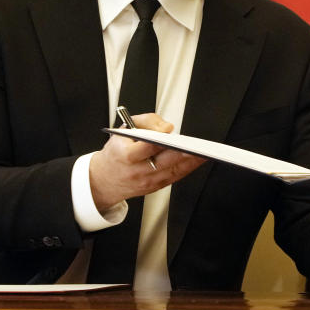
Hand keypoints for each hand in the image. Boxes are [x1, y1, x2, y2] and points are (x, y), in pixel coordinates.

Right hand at [89, 113, 204, 211]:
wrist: (103, 180)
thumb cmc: (117, 151)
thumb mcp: (124, 129)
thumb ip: (147, 121)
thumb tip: (168, 128)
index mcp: (125, 155)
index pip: (147, 147)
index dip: (161, 140)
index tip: (174, 134)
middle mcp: (137, 171)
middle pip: (165, 161)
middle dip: (183, 153)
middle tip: (199, 145)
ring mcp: (147, 181)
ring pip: (174, 171)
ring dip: (191, 161)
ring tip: (206, 150)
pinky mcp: (155, 187)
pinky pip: (175, 177)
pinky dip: (189, 168)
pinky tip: (199, 159)